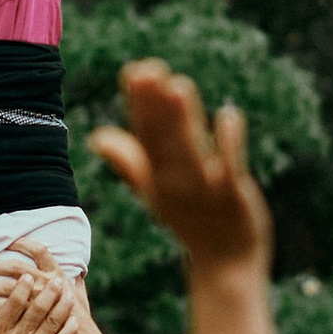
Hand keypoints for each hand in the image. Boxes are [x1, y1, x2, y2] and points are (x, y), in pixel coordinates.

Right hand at [90, 63, 270, 271]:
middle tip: (147, 69)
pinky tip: (228, 115)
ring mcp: (206, 189)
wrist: (226, 264)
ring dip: (183, 121)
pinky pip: (231, 168)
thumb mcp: (155, 191)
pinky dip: (229, 144)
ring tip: (177, 85)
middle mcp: (177, 181)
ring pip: (191, 150)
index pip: (146, 135)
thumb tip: (98, 137)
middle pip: (164, 140)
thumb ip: (129, 162)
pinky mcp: (235, 196)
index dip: (141, 104)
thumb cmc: (190, 220)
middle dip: (155, 106)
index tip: (134, 70)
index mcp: (158, 176)